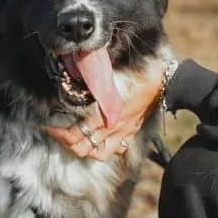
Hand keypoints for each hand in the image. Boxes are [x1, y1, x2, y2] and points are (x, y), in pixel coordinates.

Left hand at [44, 57, 168, 161]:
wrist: (171, 83)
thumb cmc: (142, 72)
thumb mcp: (114, 71)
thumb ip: (94, 73)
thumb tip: (74, 64)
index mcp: (104, 114)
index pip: (74, 134)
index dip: (56, 132)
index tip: (46, 122)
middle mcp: (112, 128)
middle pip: (82, 148)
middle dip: (64, 141)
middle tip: (53, 130)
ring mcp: (123, 133)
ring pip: (97, 153)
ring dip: (82, 148)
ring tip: (71, 138)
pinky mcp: (131, 132)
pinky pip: (115, 149)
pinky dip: (102, 149)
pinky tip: (96, 140)